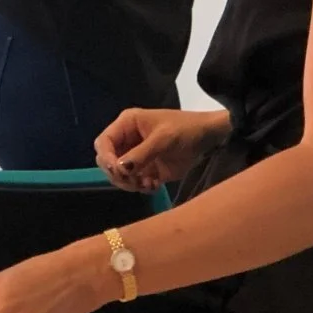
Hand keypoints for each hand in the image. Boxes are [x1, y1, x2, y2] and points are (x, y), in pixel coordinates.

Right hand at [94, 108, 229, 192]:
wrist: (209, 139)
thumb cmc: (185, 130)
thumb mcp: (163, 139)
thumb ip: (141, 154)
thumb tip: (119, 169)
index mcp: (126, 125)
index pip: (104, 142)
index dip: (106, 158)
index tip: (118, 171)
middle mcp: (127, 140)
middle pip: (107, 161)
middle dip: (117, 173)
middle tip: (134, 181)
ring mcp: (136, 156)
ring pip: (119, 175)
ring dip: (130, 183)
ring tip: (147, 184)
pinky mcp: (147, 170)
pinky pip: (134, 183)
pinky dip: (141, 187)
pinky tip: (154, 185)